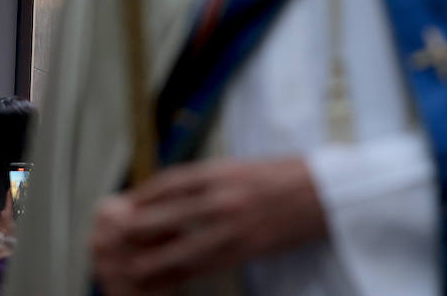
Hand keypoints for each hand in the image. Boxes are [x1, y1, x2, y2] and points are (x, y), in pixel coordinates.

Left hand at [89, 157, 326, 294]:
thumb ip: (216, 178)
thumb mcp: (250, 166)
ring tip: (128, 268)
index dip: (143, 195)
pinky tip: (163, 280)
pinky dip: (177, 276)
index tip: (128, 203)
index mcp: (225, 170)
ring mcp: (233, 227)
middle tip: (114, 238)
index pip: (170, 182)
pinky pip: (201, 268)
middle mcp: (223, 198)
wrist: (331, 193)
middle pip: (162, 217)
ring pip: (176, 250)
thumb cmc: (294, 176)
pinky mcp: (245, 250)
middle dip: (133, 230)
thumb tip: (180, 193)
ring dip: (147, 261)